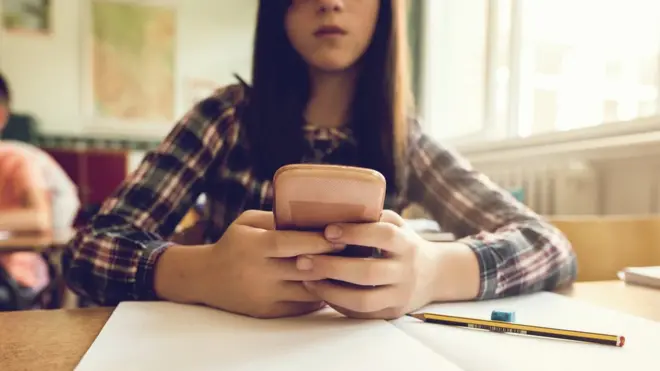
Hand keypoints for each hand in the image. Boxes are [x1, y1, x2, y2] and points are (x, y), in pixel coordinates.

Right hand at [199, 210, 342, 317]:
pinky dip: (320, 295)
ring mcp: (264, 295)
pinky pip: (302, 306)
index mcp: (253, 246)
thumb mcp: (247, 222)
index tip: (341, 235)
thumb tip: (315, 214)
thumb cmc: (234, 244)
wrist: (205, 279)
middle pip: (304, 268)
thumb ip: (277, 218)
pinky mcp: (268, 312)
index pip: (290, 243)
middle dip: (332, 260)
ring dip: (331, 281)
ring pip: (307, 290)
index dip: (317, 240)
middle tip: (357, 251)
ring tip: (351, 269)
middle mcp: (258, 273)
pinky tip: (333, 285)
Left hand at [297, 210, 435, 319]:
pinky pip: (361, 313)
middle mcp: (406, 271)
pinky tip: (320, 291)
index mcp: (407, 244)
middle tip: (302, 260)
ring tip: (306, 279)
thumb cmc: (405, 244)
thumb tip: (334, 205)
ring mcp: (399, 295)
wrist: (436, 275)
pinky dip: (338, 303)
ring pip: (363, 299)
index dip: (355, 233)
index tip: (327, 230)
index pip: (383, 236)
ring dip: (330, 290)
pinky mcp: (391, 312)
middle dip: (332, 266)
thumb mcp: (398, 225)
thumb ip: (373, 216)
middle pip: (368, 272)